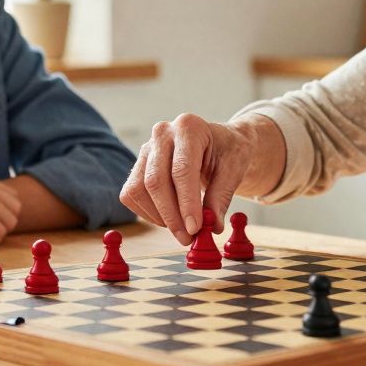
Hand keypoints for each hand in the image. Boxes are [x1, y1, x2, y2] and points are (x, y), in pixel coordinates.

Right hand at [120, 113, 259, 245]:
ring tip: (182, 229)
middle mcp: (163, 133)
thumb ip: (221, 197)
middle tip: (188, 238)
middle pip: (156, 180)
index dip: (187, 203)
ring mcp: (146, 148)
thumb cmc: (228, 153)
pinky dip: (148, 213)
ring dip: (159, 217)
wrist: (218, 143)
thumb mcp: (234, 171)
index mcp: (189, 127)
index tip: (195, 228)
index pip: (182, 170)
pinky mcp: (137, 165)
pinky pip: (131, 194)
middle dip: (171, 215)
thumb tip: (211, 226)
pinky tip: (169, 219)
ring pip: (139, 189)